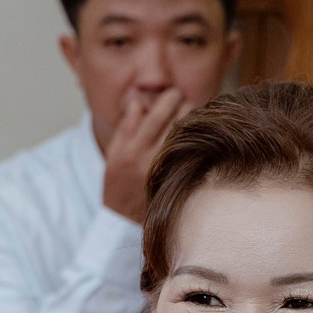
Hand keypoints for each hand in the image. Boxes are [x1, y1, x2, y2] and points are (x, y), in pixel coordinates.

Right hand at [100, 86, 188, 224]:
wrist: (123, 219)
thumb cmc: (117, 183)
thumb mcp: (114, 153)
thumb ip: (126, 127)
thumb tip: (139, 102)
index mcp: (132, 149)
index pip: (157, 115)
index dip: (169, 99)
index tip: (174, 93)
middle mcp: (151, 159)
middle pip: (179, 122)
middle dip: (186, 106)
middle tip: (187, 101)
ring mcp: (168, 171)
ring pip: (190, 136)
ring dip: (195, 121)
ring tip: (194, 115)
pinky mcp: (178, 180)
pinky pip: (193, 152)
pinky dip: (197, 140)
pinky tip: (198, 135)